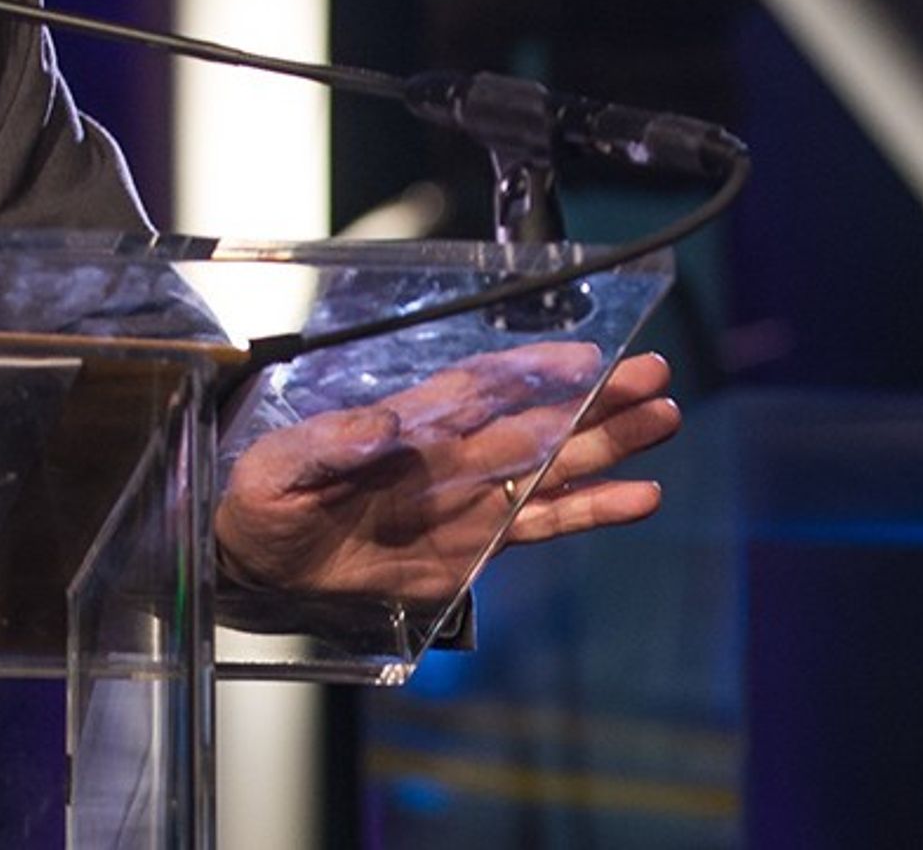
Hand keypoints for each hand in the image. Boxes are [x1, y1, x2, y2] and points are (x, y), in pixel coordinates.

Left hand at [213, 346, 679, 606]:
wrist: (258, 564)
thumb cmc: (262, 502)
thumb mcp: (279, 468)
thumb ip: (330, 443)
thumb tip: (387, 425)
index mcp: (406, 427)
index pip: (480, 388)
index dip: (531, 372)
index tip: (581, 358)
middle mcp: (451, 456)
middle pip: (538, 419)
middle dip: (596, 399)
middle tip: (654, 374)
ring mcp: (470, 499)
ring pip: (555, 465)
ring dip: (609, 445)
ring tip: (664, 419)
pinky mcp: (476, 545)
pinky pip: (544, 522)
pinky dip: (594, 509)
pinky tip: (640, 496)